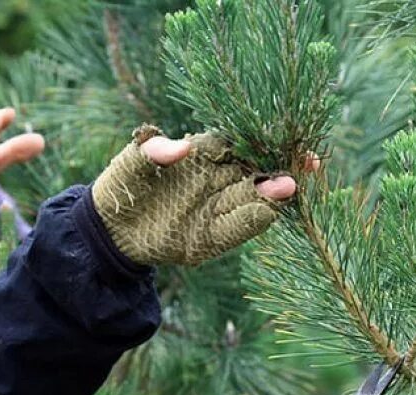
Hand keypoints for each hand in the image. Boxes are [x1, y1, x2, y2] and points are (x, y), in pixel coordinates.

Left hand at [92, 124, 317, 265]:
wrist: (110, 232)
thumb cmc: (122, 188)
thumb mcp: (129, 166)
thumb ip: (151, 152)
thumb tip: (181, 147)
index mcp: (203, 155)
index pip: (241, 142)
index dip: (265, 138)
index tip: (287, 135)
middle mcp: (217, 180)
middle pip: (256, 171)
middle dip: (281, 166)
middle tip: (305, 163)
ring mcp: (216, 210)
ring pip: (251, 199)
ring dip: (270, 194)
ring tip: (289, 186)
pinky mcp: (211, 238)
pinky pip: (237, 228)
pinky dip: (252, 220)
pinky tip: (268, 211)